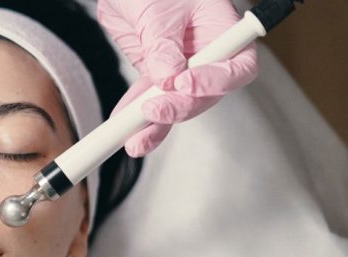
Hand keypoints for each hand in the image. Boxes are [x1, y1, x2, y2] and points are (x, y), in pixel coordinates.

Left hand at [97, 0, 257, 156]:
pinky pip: (149, 99)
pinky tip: (122, 127)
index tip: (185, 84)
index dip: (216, 82)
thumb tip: (168, 79)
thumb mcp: (157, 9)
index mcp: (222, 31)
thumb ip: (163, 44)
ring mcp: (182, 67)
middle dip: (179, 108)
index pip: (238, 67)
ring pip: (176, 104)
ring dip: (155, 125)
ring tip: (134, 141)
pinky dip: (134, 114)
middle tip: (150, 113)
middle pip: (205, 95)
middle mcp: (206, 54)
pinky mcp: (157, 74)